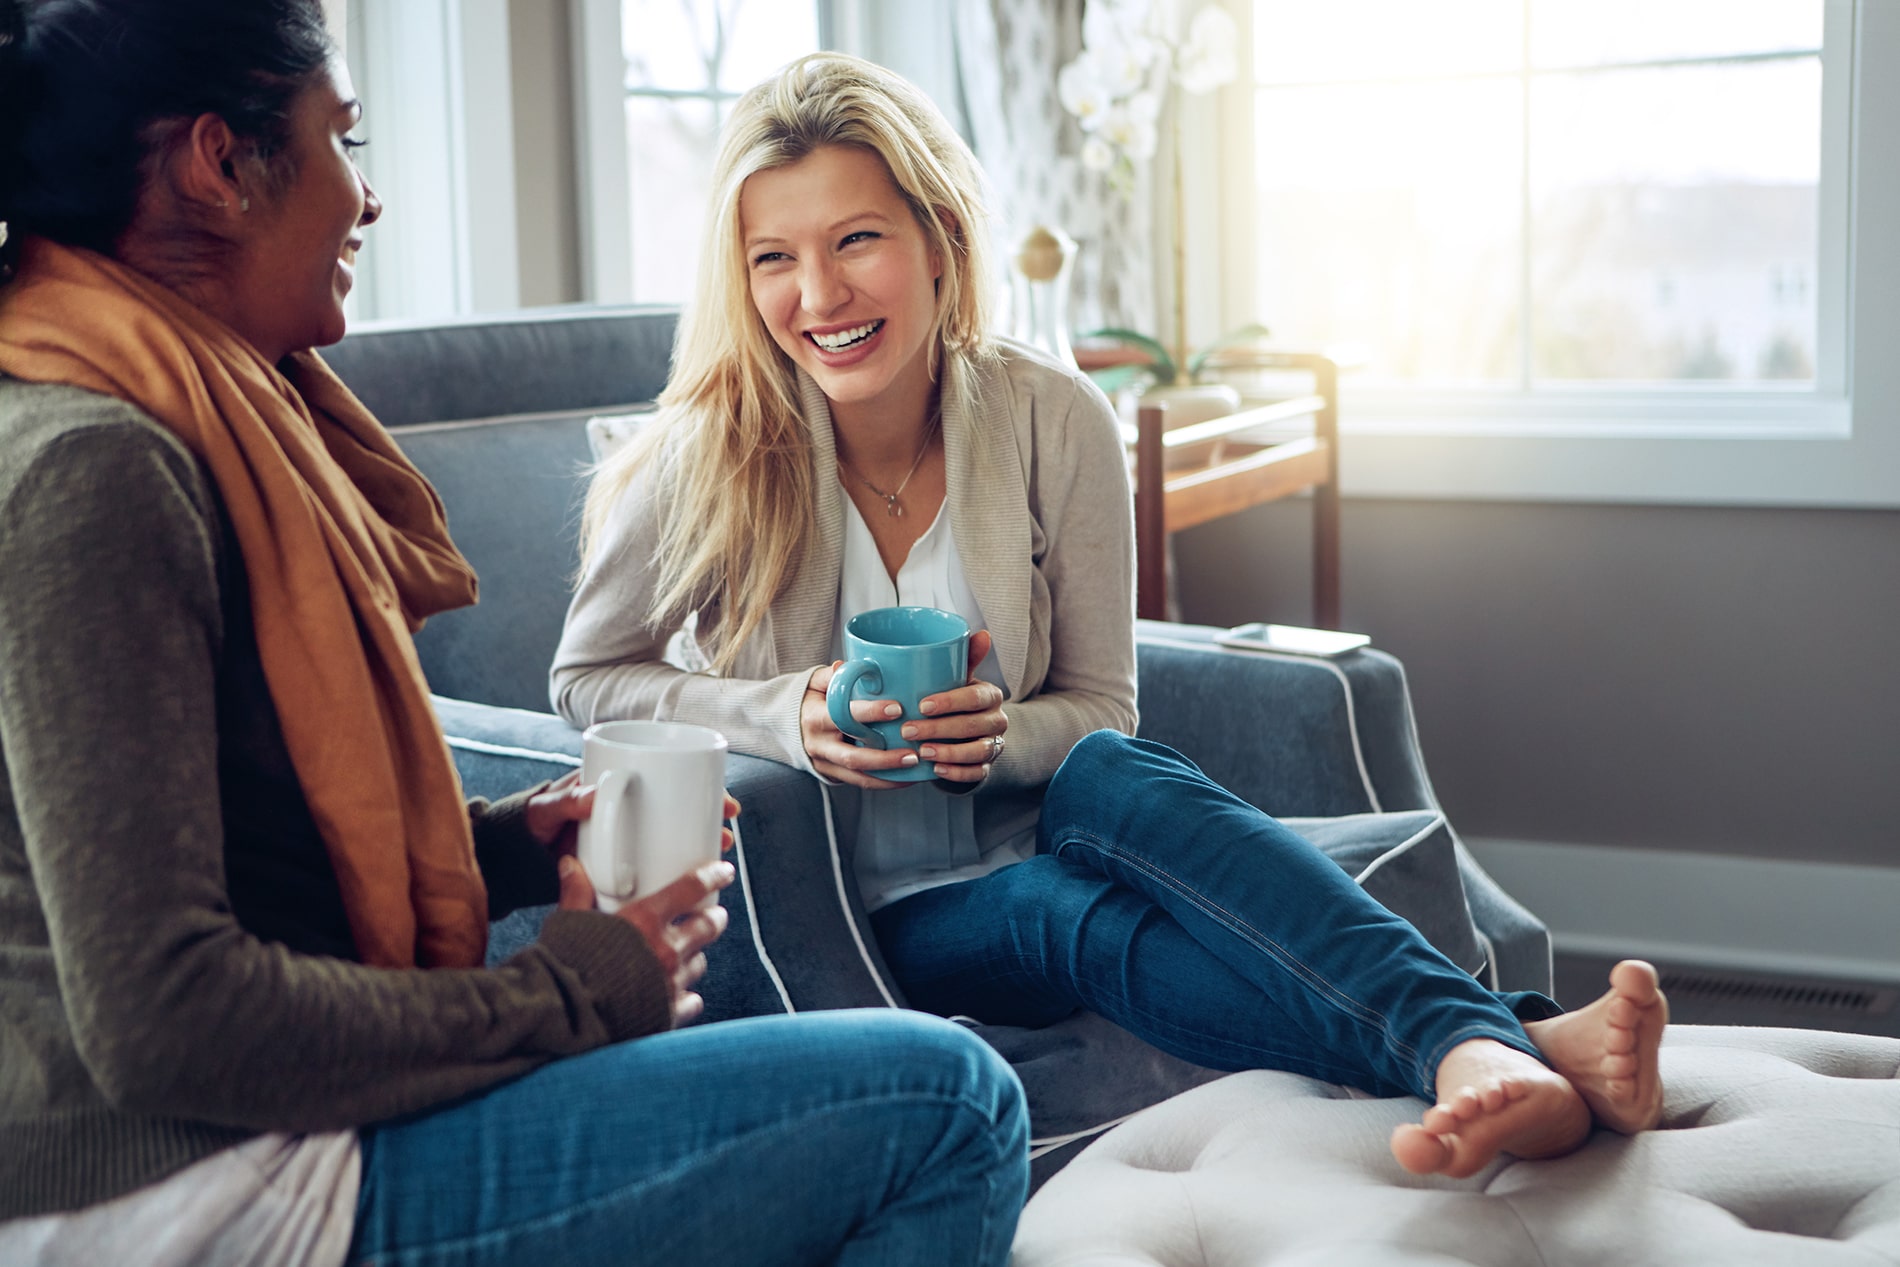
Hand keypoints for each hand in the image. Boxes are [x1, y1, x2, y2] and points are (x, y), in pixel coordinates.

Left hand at [526, 772, 740, 858]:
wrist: (514, 857)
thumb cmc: (532, 824)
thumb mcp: (547, 809)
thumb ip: (566, 800)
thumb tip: (596, 793)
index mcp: (618, 786)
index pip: (672, 780)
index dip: (704, 789)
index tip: (722, 801)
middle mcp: (632, 810)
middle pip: (683, 811)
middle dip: (711, 820)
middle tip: (728, 833)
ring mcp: (630, 837)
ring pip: (677, 838)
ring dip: (701, 847)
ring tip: (718, 857)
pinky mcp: (624, 864)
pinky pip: (659, 864)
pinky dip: (678, 873)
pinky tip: (696, 887)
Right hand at [557, 853, 734, 1026]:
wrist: (566, 1019)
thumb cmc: (566, 969)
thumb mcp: (569, 924)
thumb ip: (576, 893)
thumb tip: (571, 866)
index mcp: (644, 921)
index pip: (692, 888)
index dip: (712, 877)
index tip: (722, 872)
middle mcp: (665, 950)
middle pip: (708, 926)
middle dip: (714, 918)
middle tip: (713, 914)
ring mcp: (670, 983)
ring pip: (699, 962)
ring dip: (695, 955)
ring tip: (686, 953)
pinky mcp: (669, 1013)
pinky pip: (691, 1000)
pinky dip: (686, 995)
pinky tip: (676, 992)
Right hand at [802, 663, 922, 788]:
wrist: (786, 726)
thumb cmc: (809, 699)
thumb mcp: (814, 683)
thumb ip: (831, 675)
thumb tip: (844, 666)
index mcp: (815, 718)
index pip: (844, 716)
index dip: (870, 713)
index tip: (897, 708)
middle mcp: (819, 745)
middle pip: (853, 757)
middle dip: (885, 758)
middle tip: (913, 753)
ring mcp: (825, 763)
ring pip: (858, 776)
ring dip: (888, 775)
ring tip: (915, 767)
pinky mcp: (831, 775)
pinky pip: (859, 782)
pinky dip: (884, 782)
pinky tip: (907, 777)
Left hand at [907, 629, 1006, 784]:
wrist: (966, 730)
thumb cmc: (956, 698)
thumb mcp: (958, 678)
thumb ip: (965, 657)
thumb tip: (983, 633)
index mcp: (991, 696)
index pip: (976, 698)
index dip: (950, 702)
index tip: (921, 705)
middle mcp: (997, 721)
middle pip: (973, 726)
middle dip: (939, 729)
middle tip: (908, 730)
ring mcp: (993, 745)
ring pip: (977, 751)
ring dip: (949, 752)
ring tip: (922, 752)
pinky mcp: (986, 767)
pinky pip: (977, 773)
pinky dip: (957, 773)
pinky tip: (936, 770)